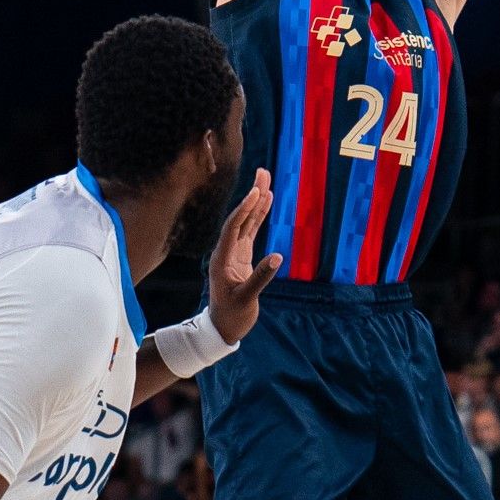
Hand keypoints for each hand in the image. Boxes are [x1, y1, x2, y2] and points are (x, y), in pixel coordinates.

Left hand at [207, 167, 282, 342]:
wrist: (224, 327)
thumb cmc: (232, 316)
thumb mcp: (246, 299)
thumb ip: (260, 278)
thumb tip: (277, 257)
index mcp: (221, 259)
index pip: (232, 228)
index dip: (244, 210)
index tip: (256, 193)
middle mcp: (225, 251)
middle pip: (239, 218)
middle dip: (251, 195)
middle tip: (262, 173)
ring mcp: (234, 252)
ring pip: (246, 221)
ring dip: (257, 201)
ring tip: (266, 180)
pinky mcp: (243, 256)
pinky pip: (252, 231)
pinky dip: (260, 216)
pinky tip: (267, 201)